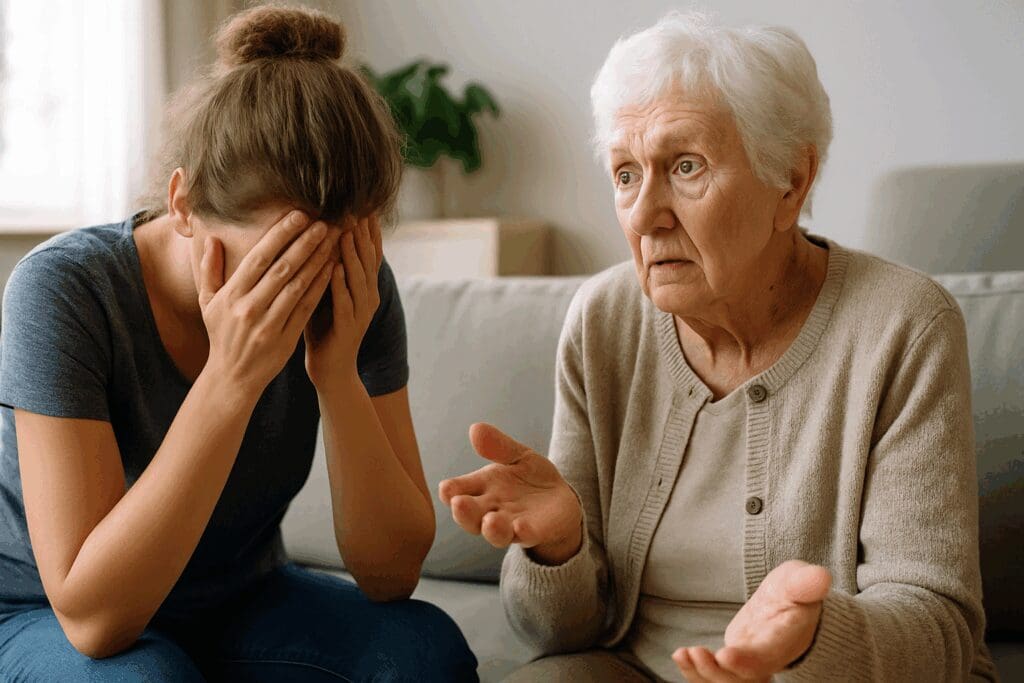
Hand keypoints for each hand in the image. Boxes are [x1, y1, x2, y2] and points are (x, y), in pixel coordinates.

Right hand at [199, 210, 335, 395]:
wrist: (232, 377)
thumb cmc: (221, 334)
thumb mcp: (207, 303)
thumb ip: (210, 270)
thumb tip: (212, 238)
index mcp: (232, 295)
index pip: (259, 258)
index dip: (279, 235)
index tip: (298, 215)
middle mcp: (250, 308)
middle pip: (282, 268)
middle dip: (304, 243)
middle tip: (323, 222)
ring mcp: (269, 324)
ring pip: (298, 286)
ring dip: (317, 261)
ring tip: (332, 241)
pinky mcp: (286, 338)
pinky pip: (306, 308)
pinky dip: (319, 287)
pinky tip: (332, 269)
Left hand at [304, 214, 382, 389]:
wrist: (330, 366)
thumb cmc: (323, 324)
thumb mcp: (327, 289)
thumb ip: (326, 263)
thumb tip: (318, 231)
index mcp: (363, 284)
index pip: (369, 249)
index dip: (368, 227)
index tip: (362, 202)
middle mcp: (368, 294)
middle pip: (368, 257)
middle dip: (361, 232)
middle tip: (355, 207)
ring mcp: (361, 311)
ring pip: (360, 277)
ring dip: (352, 254)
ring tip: (345, 231)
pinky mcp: (350, 327)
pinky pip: (346, 302)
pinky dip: (341, 285)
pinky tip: (334, 269)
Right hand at [438, 423, 583, 564]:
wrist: (561, 500)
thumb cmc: (529, 478)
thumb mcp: (517, 456)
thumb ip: (498, 446)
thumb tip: (475, 428)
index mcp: (480, 488)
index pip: (458, 491)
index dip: (450, 491)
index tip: (446, 488)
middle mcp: (490, 509)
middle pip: (470, 515)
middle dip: (463, 512)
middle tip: (458, 504)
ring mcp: (510, 524)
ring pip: (495, 532)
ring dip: (491, 528)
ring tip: (490, 521)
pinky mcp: (534, 532)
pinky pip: (526, 535)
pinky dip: (523, 532)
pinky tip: (521, 526)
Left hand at [672, 560, 830, 681]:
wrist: (791, 607)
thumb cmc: (795, 591)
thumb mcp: (801, 581)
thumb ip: (807, 582)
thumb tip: (821, 576)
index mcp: (784, 641)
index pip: (766, 658)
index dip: (746, 662)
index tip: (724, 655)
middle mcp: (766, 660)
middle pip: (742, 679)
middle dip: (717, 673)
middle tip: (695, 652)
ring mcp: (749, 666)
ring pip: (726, 682)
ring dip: (702, 675)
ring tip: (682, 654)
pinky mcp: (733, 665)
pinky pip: (714, 677)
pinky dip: (696, 673)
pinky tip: (681, 655)